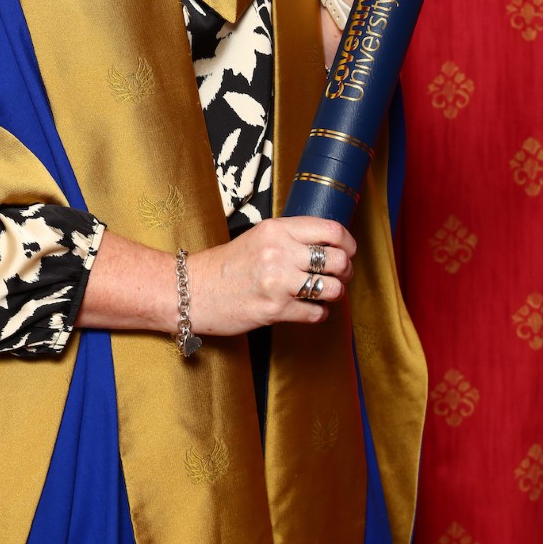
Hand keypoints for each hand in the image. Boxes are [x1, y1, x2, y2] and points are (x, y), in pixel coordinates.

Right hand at [188, 216, 355, 332]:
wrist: (193, 291)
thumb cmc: (228, 266)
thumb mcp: (260, 237)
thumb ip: (292, 237)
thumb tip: (332, 245)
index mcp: (276, 229)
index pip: (332, 230)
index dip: (349, 243)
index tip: (348, 252)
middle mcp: (279, 252)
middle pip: (338, 260)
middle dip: (346, 271)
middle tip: (340, 276)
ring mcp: (277, 282)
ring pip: (334, 288)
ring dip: (335, 294)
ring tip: (324, 294)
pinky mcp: (274, 310)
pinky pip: (316, 313)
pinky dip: (318, 313)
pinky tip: (308, 309)